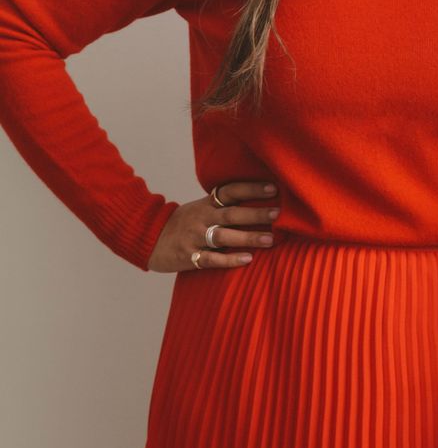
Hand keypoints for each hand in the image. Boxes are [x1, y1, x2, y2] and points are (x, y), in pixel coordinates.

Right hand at [148, 180, 279, 272]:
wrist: (148, 238)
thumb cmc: (184, 223)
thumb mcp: (200, 208)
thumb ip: (224, 205)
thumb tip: (260, 200)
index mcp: (206, 204)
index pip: (231, 191)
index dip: (251, 189)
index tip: (273, 188)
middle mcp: (202, 218)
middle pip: (231, 214)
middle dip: (255, 214)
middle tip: (278, 213)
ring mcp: (195, 237)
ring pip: (224, 236)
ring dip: (248, 237)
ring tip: (270, 239)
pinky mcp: (189, 256)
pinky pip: (211, 259)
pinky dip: (230, 259)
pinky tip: (247, 259)